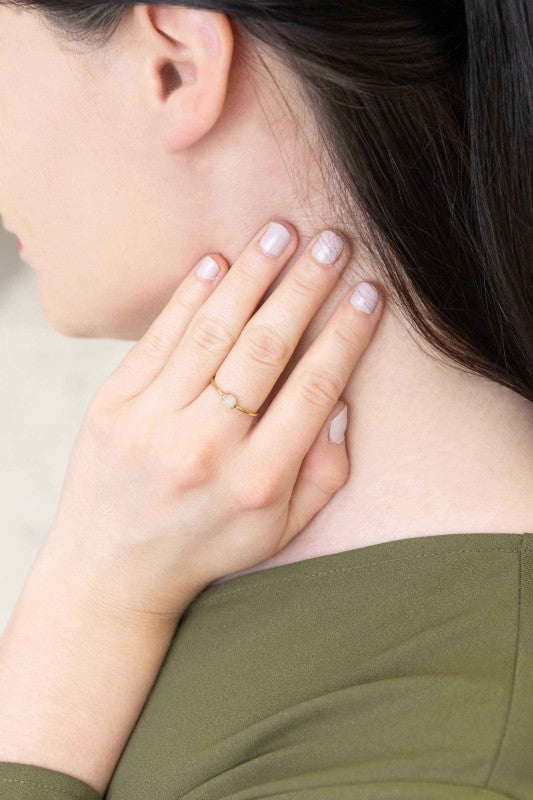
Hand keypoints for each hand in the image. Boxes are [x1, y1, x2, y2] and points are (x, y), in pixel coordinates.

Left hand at [42, 219, 384, 621]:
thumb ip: (323, 472)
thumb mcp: (279, 530)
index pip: (314, 387)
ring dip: (251, 275)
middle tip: (332, 241)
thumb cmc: (205, 546)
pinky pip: (158, 338)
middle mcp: (205, 447)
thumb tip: (342, 401)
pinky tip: (217, 261)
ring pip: (212, 331)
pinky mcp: (113, 406)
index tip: (368, 292)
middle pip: (265, 347)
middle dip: (305, 286)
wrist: (112, 571)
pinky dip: (189, 295)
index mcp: (257, 481)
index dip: (346, 333)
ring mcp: (152, 422)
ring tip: (280, 233)